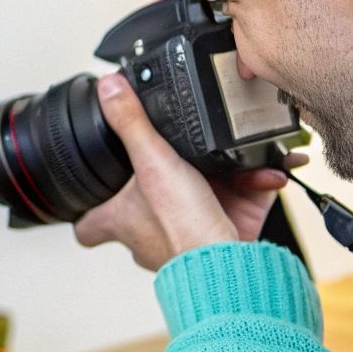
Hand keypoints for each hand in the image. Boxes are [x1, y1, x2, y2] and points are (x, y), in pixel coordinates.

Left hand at [73, 73, 304, 270]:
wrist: (231, 262)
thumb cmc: (182, 229)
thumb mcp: (151, 164)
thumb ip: (130, 124)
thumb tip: (107, 89)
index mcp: (125, 220)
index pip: (89, 224)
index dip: (84, 210)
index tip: (86, 193)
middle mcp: (155, 230)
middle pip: (151, 202)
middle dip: (168, 176)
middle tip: (173, 152)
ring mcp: (194, 227)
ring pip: (206, 193)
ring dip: (225, 170)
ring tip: (233, 147)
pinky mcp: (231, 225)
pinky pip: (246, 196)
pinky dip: (260, 179)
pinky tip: (269, 166)